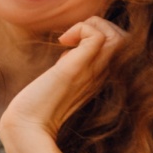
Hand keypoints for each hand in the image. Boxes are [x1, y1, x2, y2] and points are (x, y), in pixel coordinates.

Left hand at [0, 16, 127, 146]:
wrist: (26, 127)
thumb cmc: (38, 105)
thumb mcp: (63, 78)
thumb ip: (72, 64)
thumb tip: (68, 46)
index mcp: (100, 77)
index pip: (123, 47)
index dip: (103, 34)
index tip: (74, 43)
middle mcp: (102, 74)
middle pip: (125, 39)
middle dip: (101, 26)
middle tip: (73, 37)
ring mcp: (92, 72)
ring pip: (118, 36)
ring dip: (93, 26)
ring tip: (68, 39)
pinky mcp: (75, 69)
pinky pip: (97, 38)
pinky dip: (81, 29)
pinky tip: (63, 42)